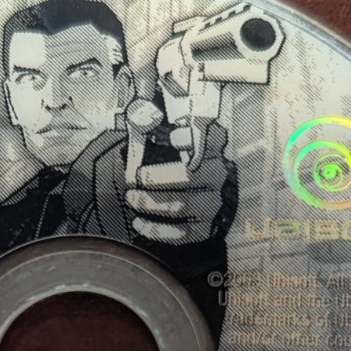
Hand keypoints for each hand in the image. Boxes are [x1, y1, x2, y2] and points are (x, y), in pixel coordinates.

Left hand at [124, 108, 230, 245]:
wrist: (197, 193)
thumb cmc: (176, 162)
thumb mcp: (168, 140)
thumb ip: (154, 125)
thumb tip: (146, 116)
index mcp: (210, 152)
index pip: (195, 147)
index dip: (175, 149)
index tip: (147, 159)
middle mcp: (217, 178)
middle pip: (188, 178)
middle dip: (155, 181)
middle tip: (132, 183)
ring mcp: (214, 205)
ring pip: (183, 206)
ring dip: (152, 204)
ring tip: (132, 199)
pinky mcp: (206, 230)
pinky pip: (183, 234)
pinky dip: (157, 230)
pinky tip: (138, 223)